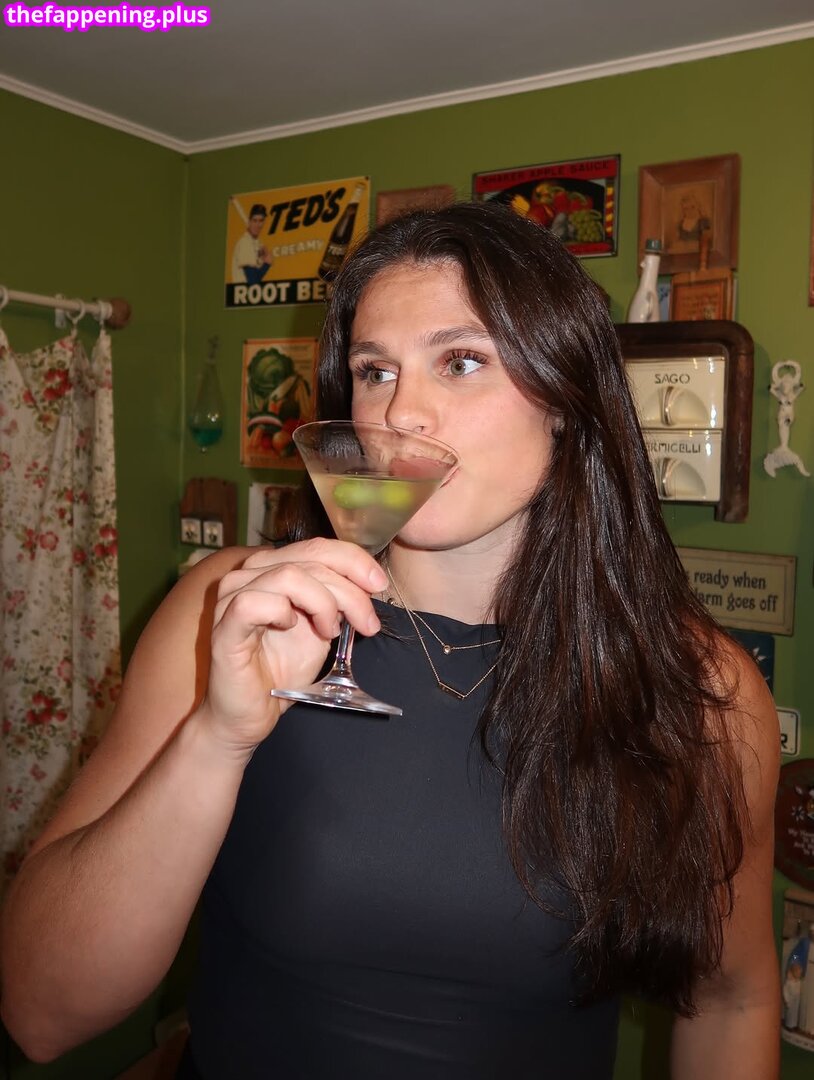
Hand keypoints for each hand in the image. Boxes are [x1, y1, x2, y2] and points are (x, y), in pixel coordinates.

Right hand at [198, 539, 386, 756]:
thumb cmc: (281, 670)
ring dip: (322, 603)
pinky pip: (254, 602)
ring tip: (330, 632)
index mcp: (272, 568)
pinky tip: (290, 627)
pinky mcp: (224, 626)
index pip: (318, 546)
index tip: (379, 584)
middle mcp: (248, 574)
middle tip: (366, 622)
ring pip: (289, 576)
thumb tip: (367, 583)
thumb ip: (337, 601)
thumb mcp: (321, 628)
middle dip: (349, 591)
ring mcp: (231, 597)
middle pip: (310, 559)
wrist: (251, 713)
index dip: (354, 561)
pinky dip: (282, 612)